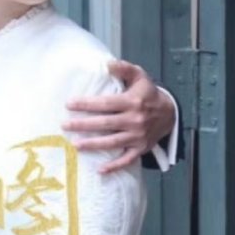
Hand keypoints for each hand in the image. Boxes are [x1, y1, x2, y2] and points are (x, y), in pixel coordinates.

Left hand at [64, 59, 175, 173]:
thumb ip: (124, 68)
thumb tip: (106, 64)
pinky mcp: (140, 149)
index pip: (106, 104)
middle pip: (105, 124)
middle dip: (83, 125)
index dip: (87, 104)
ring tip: (75, 145)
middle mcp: (135, 120)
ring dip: (93, 145)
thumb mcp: (140, 76)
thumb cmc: (148, 94)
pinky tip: (99, 170)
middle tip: (64, 126)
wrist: (170, 114)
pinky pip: (126, 160)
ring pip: (112, 143)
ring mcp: (137, 136)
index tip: (69, 104)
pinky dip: (114, 166)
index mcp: (132, 102)